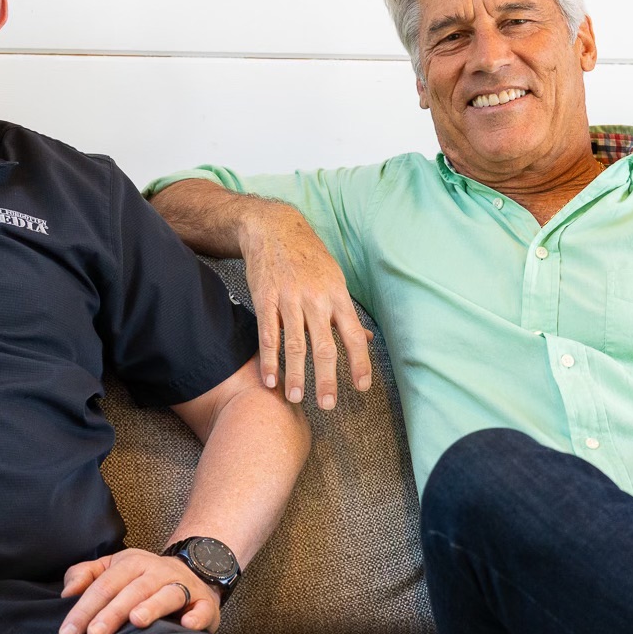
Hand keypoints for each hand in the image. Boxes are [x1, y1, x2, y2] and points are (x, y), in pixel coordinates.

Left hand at [58, 548, 219, 633]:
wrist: (192, 573)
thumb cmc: (142, 578)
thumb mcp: (111, 568)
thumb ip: (85, 575)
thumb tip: (66, 593)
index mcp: (132, 563)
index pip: (104, 585)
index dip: (84, 608)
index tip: (68, 633)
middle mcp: (158, 572)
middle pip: (133, 590)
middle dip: (112, 612)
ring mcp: (183, 586)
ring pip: (167, 594)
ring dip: (153, 606)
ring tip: (137, 621)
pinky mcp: (205, 603)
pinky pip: (203, 608)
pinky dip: (197, 616)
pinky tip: (188, 625)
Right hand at [239, 204, 373, 409]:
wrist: (274, 228)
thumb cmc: (308, 257)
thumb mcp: (335, 279)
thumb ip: (347, 312)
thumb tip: (366, 339)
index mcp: (338, 296)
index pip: (354, 335)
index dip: (359, 363)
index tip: (361, 387)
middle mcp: (316, 299)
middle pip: (324, 346)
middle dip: (326, 378)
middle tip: (327, 405)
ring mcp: (289, 299)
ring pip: (294, 344)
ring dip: (295, 374)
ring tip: (295, 398)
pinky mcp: (265, 298)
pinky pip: (268, 334)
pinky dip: (269, 359)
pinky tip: (269, 379)